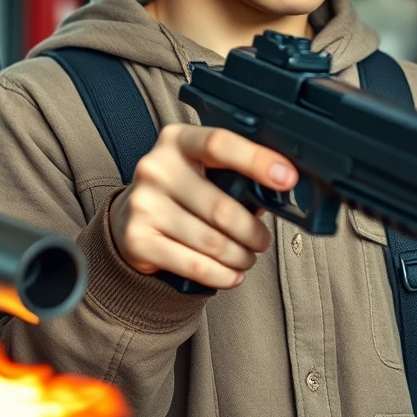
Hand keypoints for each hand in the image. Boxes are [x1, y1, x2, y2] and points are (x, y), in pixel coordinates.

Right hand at [109, 124, 297, 290]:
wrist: (130, 219)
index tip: (286, 179)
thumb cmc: (180, 193)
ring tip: (244, 258)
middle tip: (261, 241)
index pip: (219, 144)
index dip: (256, 160)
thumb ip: (233, 174)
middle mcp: (155, 168)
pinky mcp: (137, 239)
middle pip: (221, 207)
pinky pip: (194, 265)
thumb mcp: (201, 170)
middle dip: (252, 233)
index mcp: (177, 141)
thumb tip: (278, 191)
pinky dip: (222, 275)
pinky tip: (231, 274)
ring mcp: (143, 204)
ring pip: (212, 242)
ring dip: (239, 257)